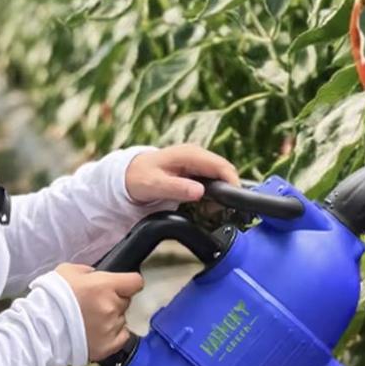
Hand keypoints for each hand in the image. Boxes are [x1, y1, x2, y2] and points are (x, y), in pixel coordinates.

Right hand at [55, 263, 143, 361]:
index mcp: (105, 286)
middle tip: (95, 304)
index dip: (128, 283)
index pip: (135, 282)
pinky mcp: (108, 346)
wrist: (39, 328)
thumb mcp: (68, 271)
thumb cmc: (51, 297)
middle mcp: (112, 307)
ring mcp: (112, 328)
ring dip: (111, 318)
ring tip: (90, 320)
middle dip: (114, 301)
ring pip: (121, 319)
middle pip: (126, 301)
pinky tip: (98, 332)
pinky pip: (121, 336)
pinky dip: (113, 334)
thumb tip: (97, 275)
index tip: (122, 286)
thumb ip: (89, 272)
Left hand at [125, 144, 239, 204]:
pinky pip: (214, 180)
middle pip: (225, 171)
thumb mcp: (155, 186)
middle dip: (228, 190)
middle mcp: (197, 154)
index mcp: (190, 154)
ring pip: (221, 177)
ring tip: (210, 210)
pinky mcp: (197, 169)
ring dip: (221, 193)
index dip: (232, 183)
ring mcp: (198, 161)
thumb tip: (200, 191)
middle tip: (219, 211)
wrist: (130, 174)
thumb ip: (177, 189)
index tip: (234, 202)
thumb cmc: (140, 177)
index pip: (221, 166)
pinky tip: (205, 205)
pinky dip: (214, 194)